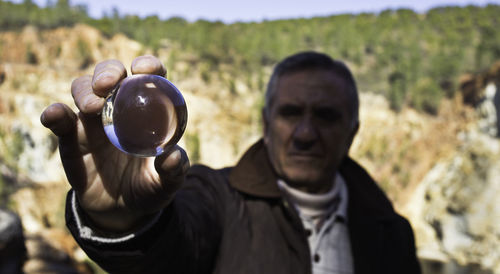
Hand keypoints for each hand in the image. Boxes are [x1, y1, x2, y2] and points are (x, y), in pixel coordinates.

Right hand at [40, 56, 188, 231]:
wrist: (122, 211)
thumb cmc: (150, 188)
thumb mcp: (167, 183)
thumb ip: (174, 170)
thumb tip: (172, 157)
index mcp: (147, 110)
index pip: (147, 77)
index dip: (147, 65)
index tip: (144, 69)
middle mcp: (119, 108)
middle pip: (110, 75)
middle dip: (108, 72)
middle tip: (109, 84)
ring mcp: (93, 122)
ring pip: (83, 90)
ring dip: (85, 91)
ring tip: (92, 106)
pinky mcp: (72, 139)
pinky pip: (60, 121)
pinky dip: (55, 114)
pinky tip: (54, 115)